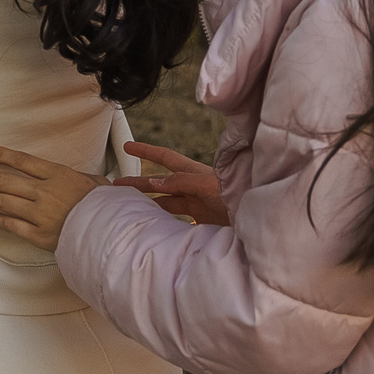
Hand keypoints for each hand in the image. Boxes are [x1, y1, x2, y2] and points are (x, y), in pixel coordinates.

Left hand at [0, 145, 105, 250]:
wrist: (111, 232)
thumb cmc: (107, 206)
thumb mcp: (95, 183)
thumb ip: (78, 178)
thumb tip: (76, 178)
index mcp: (58, 175)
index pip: (22, 161)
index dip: (0, 155)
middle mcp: (44, 192)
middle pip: (5, 181)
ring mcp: (40, 214)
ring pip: (4, 202)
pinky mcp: (40, 235)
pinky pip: (14, 226)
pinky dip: (1, 220)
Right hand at [110, 141, 229, 226]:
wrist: (256, 219)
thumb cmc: (236, 196)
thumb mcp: (207, 184)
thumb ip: (181, 182)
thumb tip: (155, 180)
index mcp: (192, 172)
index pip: (164, 157)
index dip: (146, 150)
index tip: (128, 145)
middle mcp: (191, 187)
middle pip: (159, 182)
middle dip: (138, 183)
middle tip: (117, 186)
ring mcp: (196, 204)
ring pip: (166, 202)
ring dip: (149, 204)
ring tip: (130, 208)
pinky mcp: (202, 221)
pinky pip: (178, 221)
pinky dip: (165, 223)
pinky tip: (155, 228)